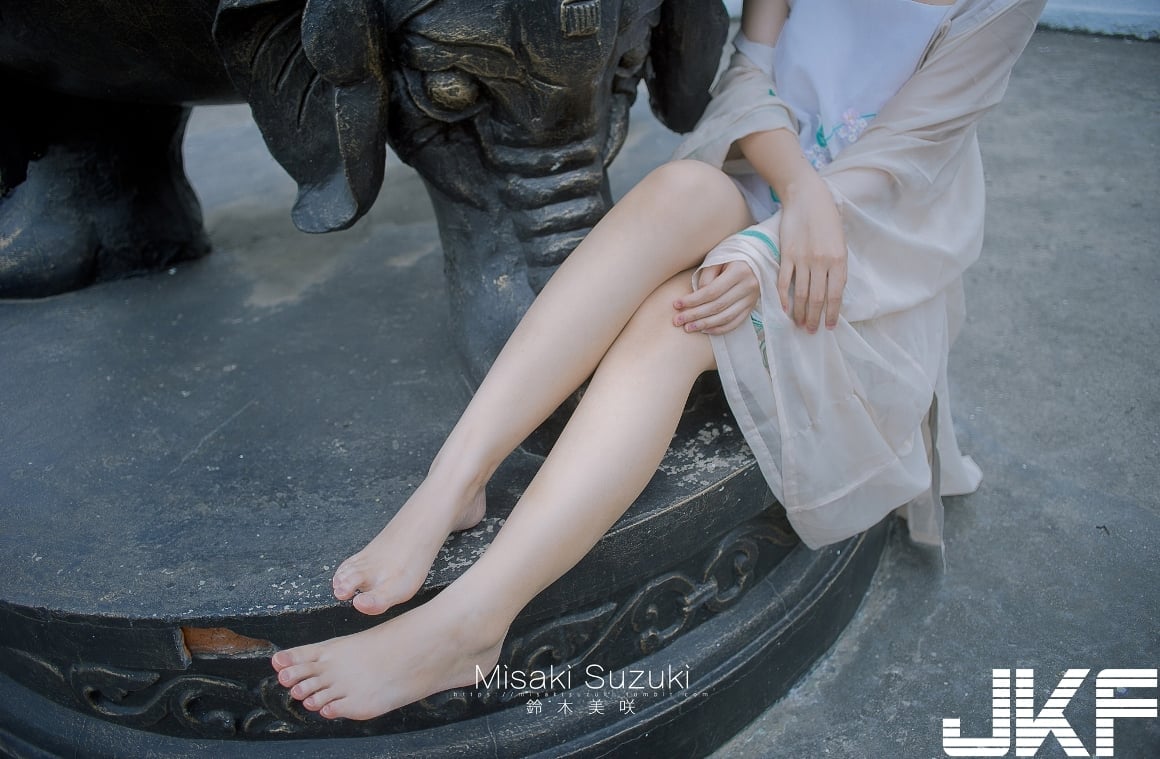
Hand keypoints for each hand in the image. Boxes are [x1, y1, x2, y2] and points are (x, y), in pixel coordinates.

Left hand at [672, 261, 758, 334]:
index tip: (676, 304)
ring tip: (688, 328)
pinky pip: (735, 322)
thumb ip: (706, 277)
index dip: (693, 300)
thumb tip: (696, 297)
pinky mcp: (751, 307)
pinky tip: (705, 330)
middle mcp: (748, 286)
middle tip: (677, 320)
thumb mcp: (717, 259)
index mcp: (739, 271)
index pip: (712, 291)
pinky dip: (720, 329)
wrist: (754, 259)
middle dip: (695, 315)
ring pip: (726, 317)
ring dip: (705, 324)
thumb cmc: (730, 257)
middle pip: (717, 306)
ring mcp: (751, 299)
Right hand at [776, 178, 846, 332]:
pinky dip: (784, 297)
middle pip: (818, 298)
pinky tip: (785, 309)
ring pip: (801, 294)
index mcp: (839, 260)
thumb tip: (833, 290)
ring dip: (800, 312)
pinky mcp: (786, 255)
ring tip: (799, 324)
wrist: (807, 198)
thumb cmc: (827, 219)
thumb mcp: (839, 242)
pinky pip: (784, 281)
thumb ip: (836, 266)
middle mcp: (822, 262)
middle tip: (811, 331)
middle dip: (815, 318)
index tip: (829, 326)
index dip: (832, 313)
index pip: (835, 295)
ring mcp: (803, 259)